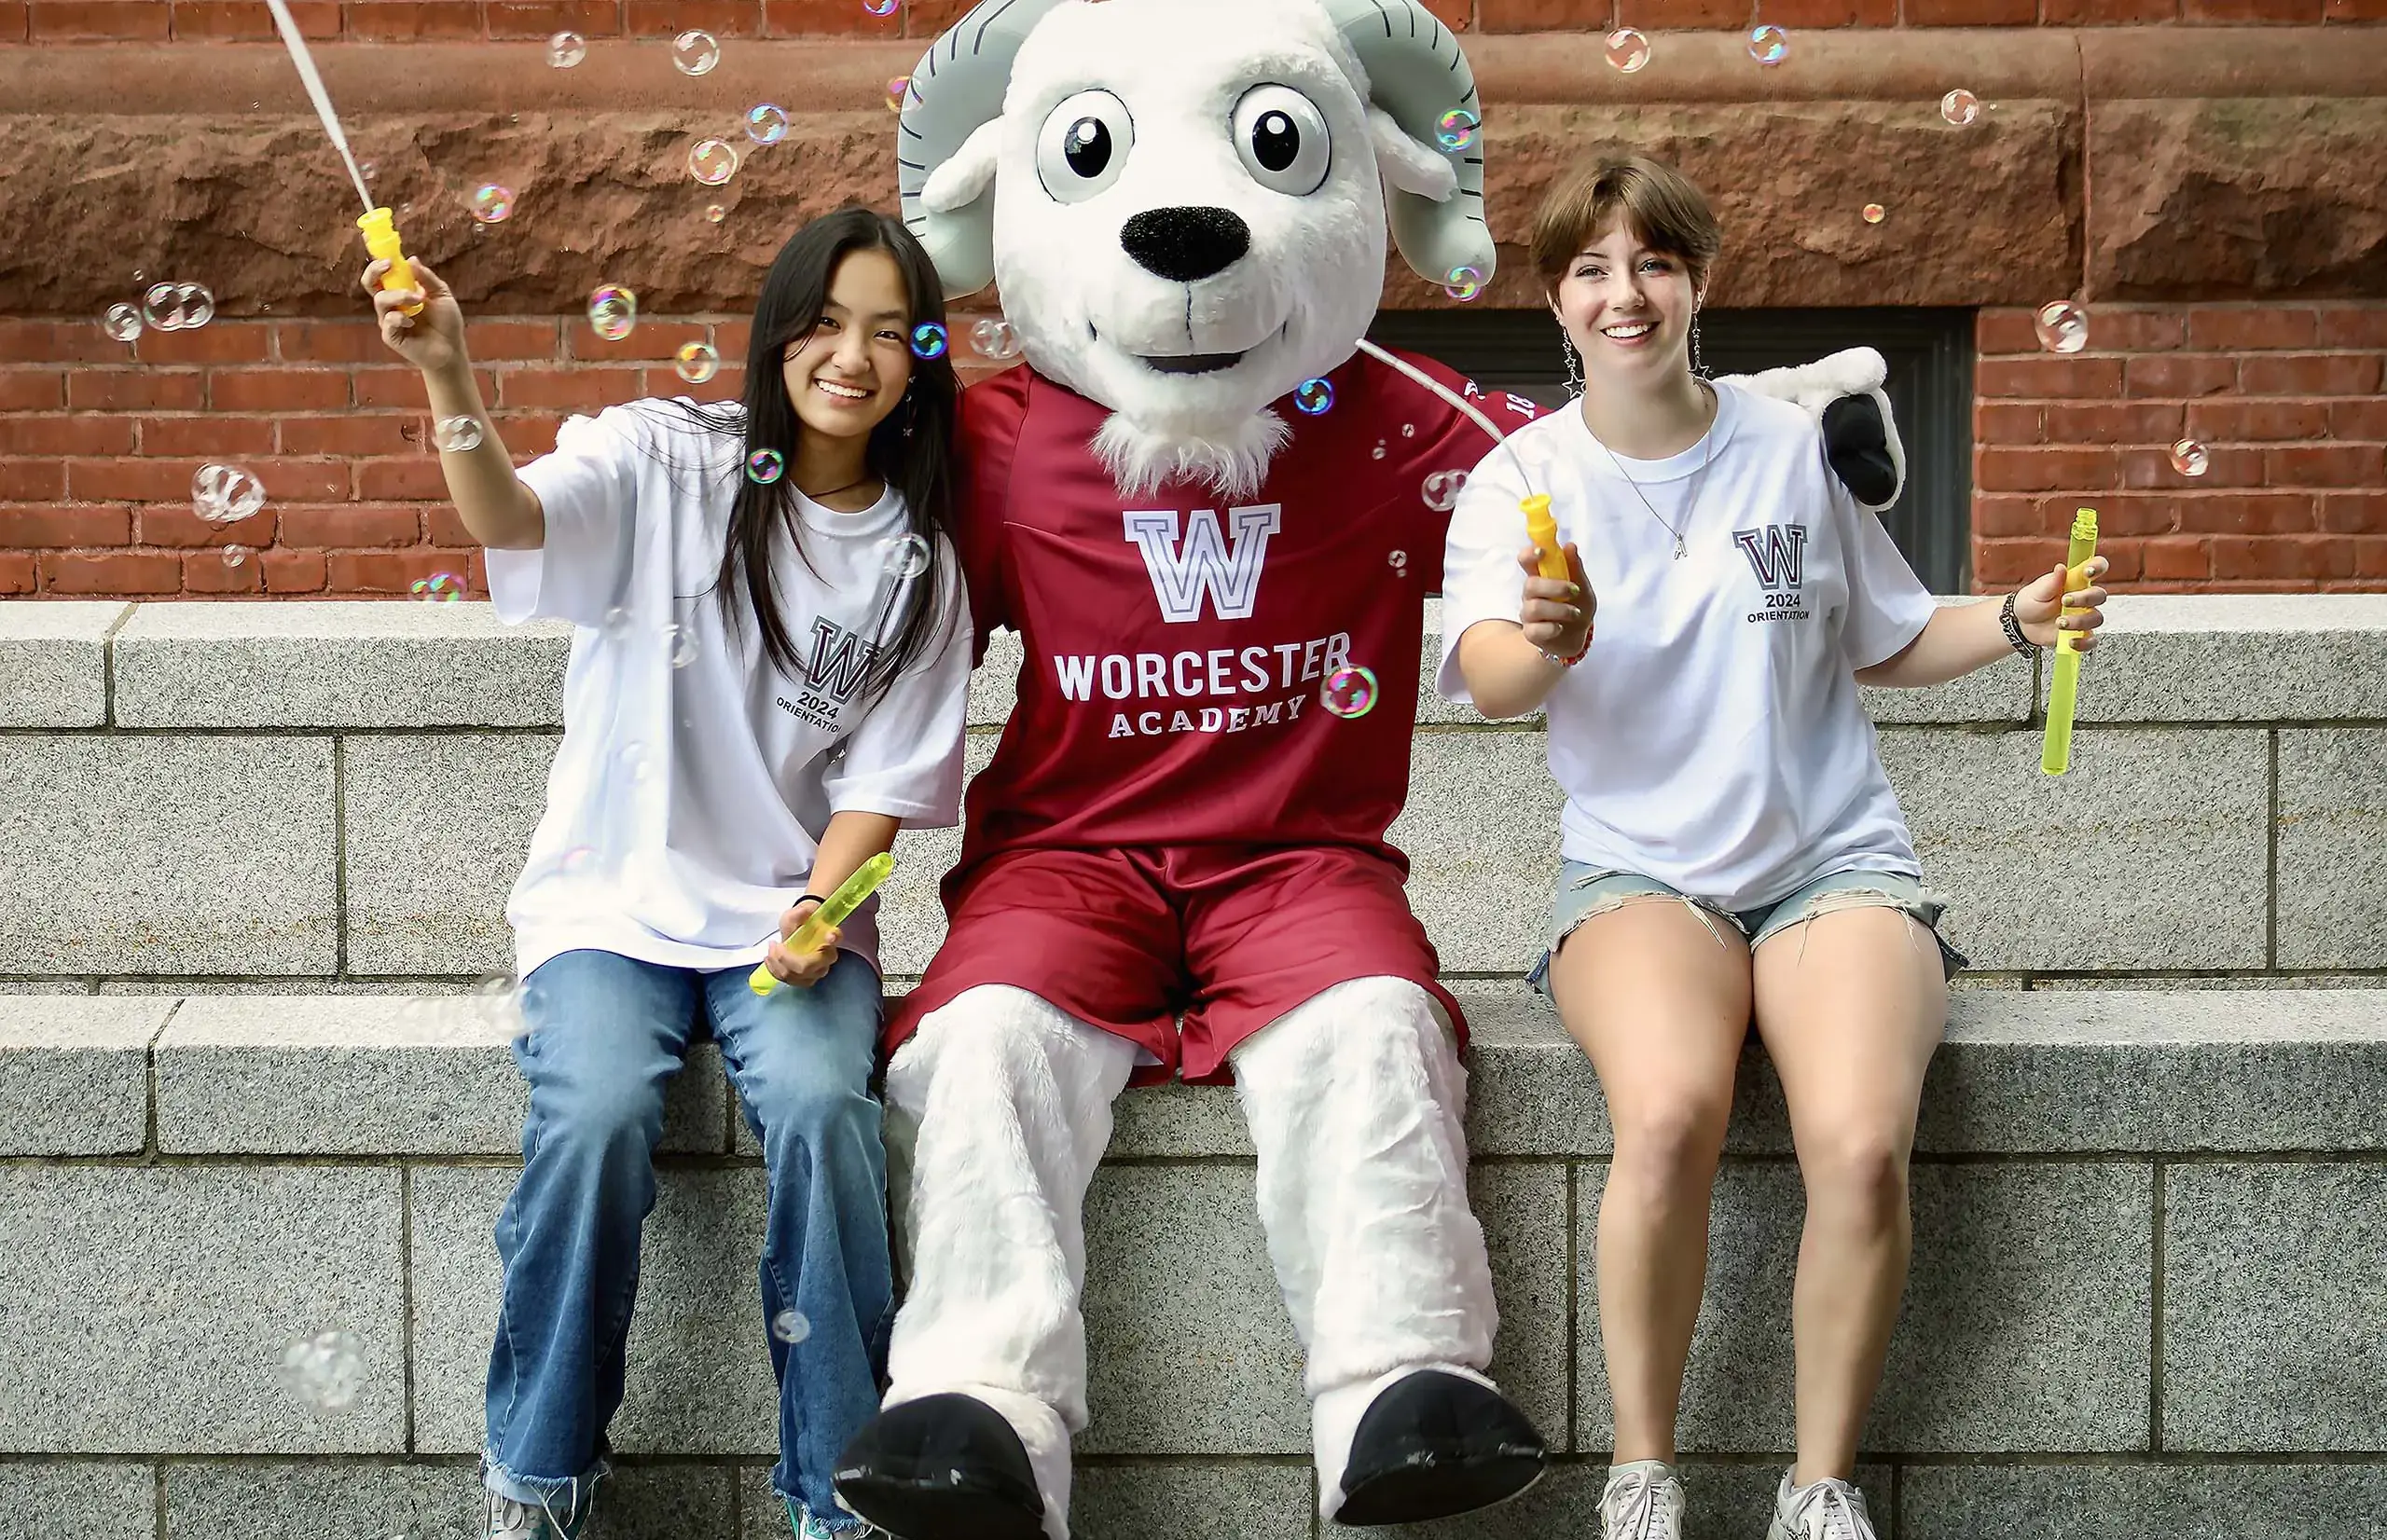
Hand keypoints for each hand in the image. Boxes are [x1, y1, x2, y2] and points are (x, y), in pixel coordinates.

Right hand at [362, 257, 466, 374]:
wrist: (452, 348)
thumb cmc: (446, 322)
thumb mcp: (441, 294)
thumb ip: (426, 278)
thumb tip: (411, 259)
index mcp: (399, 290)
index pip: (381, 272)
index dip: (376, 259)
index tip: (377, 246)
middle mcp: (390, 304)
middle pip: (369, 283)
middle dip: (375, 270)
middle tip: (389, 265)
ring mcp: (388, 320)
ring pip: (380, 300)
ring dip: (399, 295)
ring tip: (418, 299)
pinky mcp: (390, 336)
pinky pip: (387, 322)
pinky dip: (398, 318)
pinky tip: (412, 322)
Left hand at [761, 899, 840, 988]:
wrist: (801, 928)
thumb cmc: (801, 920)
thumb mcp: (797, 912)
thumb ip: (801, 912)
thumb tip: (805, 911)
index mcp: (830, 936)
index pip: (836, 938)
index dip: (834, 939)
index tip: (829, 936)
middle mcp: (827, 957)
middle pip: (808, 967)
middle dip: (786, 959)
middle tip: (775, 945)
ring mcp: (817, 971)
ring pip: (797, 977)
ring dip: (778, 965)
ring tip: (770, 950)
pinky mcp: (806, 979)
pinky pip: (790, 981)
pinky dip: (775, 971)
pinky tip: (769, 960)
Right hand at [1514, 541, 1593, 660]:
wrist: (1578, 637)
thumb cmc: (1577, 607)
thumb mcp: (1583, 587)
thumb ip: (1575, 568)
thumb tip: (1570, 545)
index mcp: (1541, 577)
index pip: (1526, 560)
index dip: (1529, 554)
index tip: (1542, 552)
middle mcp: (1531, 594)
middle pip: (1530, 584)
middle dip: (1554, 587)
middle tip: (1573, 591)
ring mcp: (1528, 614)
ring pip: (1534, 608)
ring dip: (1559, 610)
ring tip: (1575, 614)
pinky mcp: (1531, 633)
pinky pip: (1535, 630)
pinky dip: (1552, 628)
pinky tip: (1560, 628)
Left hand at [2012, 554, 2110, 650]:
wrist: (2022, 624)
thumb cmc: (2031, 602)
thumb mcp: (2037, 591)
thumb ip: (2051, 582)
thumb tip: (2061, 568)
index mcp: (2075, 581)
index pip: (2096, 568)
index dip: (2098, 567)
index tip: (2088, 572)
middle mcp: (2084, 598)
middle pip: (2099, 595)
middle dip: (2085, 598)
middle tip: (2064, 601)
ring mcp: (2084, 616)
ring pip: (2096, 618)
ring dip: (2079, 621)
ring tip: (2059, 622)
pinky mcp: (2081, 634)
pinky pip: (2091, 640)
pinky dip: (2084, 642)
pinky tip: (2070, 641)